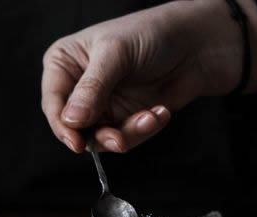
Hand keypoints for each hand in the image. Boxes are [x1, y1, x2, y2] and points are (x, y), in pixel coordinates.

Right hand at [41, 0, 256, 153]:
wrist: (202, 41)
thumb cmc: (155, 33)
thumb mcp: (116, 54)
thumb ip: (92, 88)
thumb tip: (71, 120)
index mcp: (66, 62)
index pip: (53, 102)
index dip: (63, 125)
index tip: (77, 142)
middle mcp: (82, 86)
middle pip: (75, 128)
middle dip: (100, 136)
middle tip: (119, 140)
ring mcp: (106, 103)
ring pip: (102, 137)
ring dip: (128, 133)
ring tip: (150, 118)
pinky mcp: (128, 117)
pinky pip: (127, 137)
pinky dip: (144, 129)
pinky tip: (160, 112)